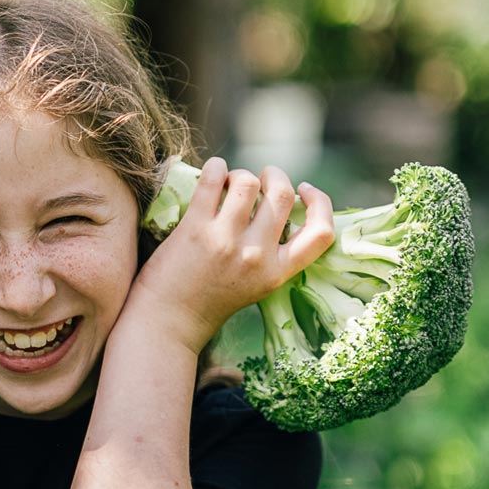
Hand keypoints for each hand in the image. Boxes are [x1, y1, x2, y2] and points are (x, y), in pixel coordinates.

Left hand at [129, 158, 334, 352]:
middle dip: (275, 175)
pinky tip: (212, 174)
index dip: (320, 202)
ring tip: (228, 182)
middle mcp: (256, 256)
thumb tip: (280, 205)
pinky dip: (215, 167)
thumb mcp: (256, 284)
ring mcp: (226, 241)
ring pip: (248, 181)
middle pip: (282, 195)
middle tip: (261, 177)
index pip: (321, 233)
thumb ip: (272, 253)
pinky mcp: (195, 229)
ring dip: (239, 174)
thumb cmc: (210, 300)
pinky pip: (213, 179)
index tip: (304, 190)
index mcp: (276, 273)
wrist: (168, 321)